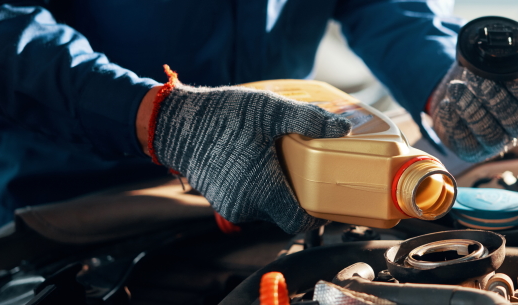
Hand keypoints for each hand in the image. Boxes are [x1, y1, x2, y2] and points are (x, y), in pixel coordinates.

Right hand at [138, 69, 351, 232]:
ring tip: (282, 161)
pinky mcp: (218, 198)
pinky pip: (247, 199)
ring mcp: (229, 205)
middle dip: (297, 196)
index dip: (315, 214)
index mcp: (263, 192)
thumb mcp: (271, 111)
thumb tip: (343, 128)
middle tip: (308, 171)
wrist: (174, 122)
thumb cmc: (222, 116)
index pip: (298, 222)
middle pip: (284, 213)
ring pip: (265, 207)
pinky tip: (259, 161)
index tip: (325, 196)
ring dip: (276, 190)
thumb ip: (309, 120)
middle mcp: (246, 206)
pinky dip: (257, 187)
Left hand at [429, 64, 517, 161]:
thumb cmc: (482, 82)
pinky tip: (447, 104)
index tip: (501, 71)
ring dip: (471, 108)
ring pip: (490, 134)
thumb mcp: (494, 70)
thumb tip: (491, 50)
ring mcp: (497, 144)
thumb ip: (498, 65)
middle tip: (475, 79)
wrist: (458, 100)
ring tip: (455, 88)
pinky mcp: (473, 152)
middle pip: (513, 120)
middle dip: (493, 97)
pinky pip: (465, 141)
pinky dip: (454, 120)